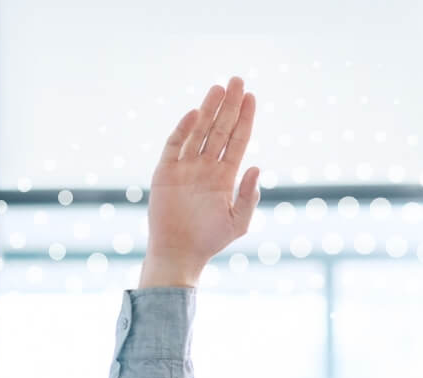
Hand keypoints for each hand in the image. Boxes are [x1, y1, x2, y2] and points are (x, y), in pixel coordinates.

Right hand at [140, 77, 260, 287]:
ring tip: (219, 87)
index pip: (237, 139)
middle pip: (220, 128)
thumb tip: (256, 166)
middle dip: (229, 105)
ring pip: (199, 131)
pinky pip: (175, 145)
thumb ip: (249, 195)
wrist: (179, 253)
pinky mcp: (165, 171)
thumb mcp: (238, 221)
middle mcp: (206, 166)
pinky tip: (195, 114)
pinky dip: (184, 129)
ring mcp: (186, 167)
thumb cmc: (210, 240)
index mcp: (225, 175)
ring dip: (209, 109)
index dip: (244, 118)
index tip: (251, 97)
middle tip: (237, 80)